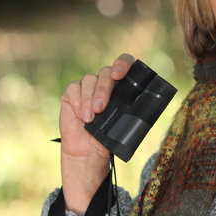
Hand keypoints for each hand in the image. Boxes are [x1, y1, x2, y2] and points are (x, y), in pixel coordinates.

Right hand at [60, 54, 134, 213]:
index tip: (119, 74)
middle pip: (106, 73)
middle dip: (103, 89)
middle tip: (101, 108)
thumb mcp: (125, 123)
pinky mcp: (72, 93)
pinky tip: (80, 115)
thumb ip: (133, 109)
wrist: (89, 151)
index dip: (122, 63)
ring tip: (90, 118)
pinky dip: (77, 101)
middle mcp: (105, 82)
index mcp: (121, 86)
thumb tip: (144, 97)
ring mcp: (88, 86)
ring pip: (89, 79)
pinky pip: (73, 88)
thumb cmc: (109, 136)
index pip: (124, 64)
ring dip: (89, 98)